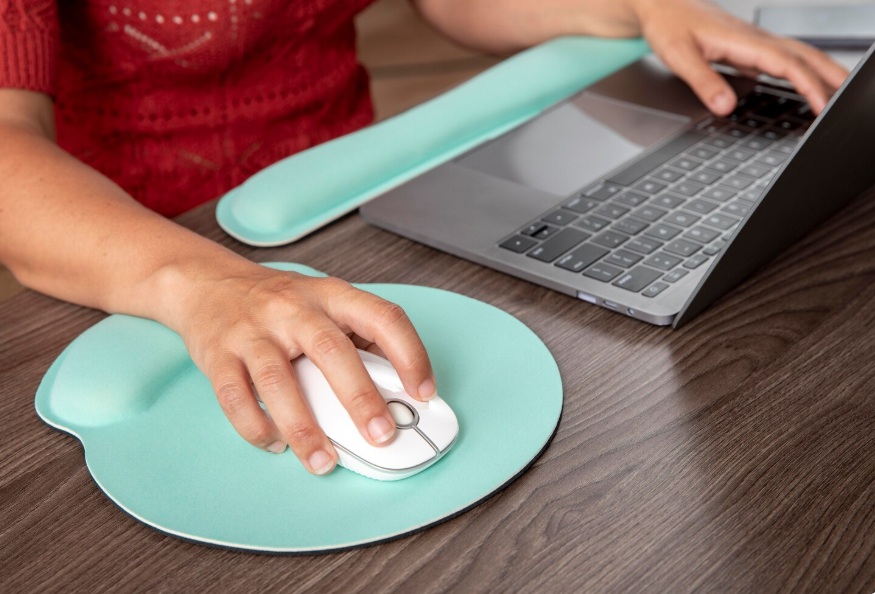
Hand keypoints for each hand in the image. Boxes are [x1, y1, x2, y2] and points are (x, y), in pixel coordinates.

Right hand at [175, 264, 435, 474]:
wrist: (208, 283)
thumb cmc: (279, 303)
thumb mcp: (325, 304)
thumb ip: (358, 338)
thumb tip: (397, 389)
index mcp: (331, 296)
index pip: (383, 317)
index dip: (410, 354)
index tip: (424, 392)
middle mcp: (294, 309)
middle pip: (332, 352)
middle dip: (361, 399)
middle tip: (382, 435)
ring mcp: (253, 332)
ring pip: (280, 382)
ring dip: (305, 429)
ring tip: (324, 462)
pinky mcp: (219, 356)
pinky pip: (237, 399)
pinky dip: (257, 429)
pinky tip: (276, 445)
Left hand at [630, 0, 847, 114]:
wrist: (663, 5)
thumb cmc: (669, 25)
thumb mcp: (678, 56)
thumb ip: (702, 81)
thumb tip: (725, 106)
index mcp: (742, 40)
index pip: (785, 63)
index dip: (807, 84)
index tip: (821, 104)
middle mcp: (755, 39)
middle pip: (803, 56)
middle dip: (829, 77)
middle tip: (847, 100)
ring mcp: (755, 42)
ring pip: (799, 55)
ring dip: (822, 72)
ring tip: (840, 92)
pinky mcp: (751, 48)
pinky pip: (785, 59)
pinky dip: (803, 71)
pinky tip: (808, 85)